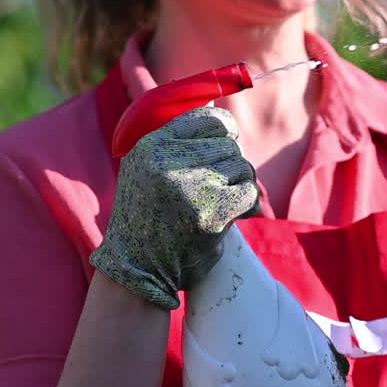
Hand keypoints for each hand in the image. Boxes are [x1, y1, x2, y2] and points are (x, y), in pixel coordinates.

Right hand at [91, 107, 258, 308]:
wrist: (137, 268)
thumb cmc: (147, 217)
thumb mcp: (145, 168)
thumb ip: (176, 145)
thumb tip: (224, 124)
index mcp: (153, 146)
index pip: (207, 119)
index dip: (225, 130)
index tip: (228, 142)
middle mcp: (169, 162)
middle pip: (229, 145)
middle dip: (231, 164)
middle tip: (221, 185)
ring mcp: (192, 188)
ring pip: (242, 167)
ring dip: (240, 184)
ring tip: (223, 201)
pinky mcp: (211, 214)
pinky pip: (249, 192)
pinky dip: (247, 203)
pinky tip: (234, 214)